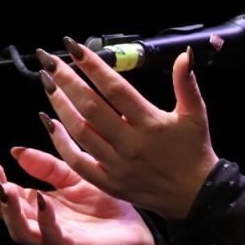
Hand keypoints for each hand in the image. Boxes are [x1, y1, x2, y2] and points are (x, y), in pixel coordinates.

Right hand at [0, 146, 154, 244]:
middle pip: (5, 212)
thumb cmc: (105, 206)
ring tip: (3, 188)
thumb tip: (15, 150)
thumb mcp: (73, 177)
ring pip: (21, 231)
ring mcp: (55, 237)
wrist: (137, 232)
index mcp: (38, 205)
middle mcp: (41, 223)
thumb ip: (46, 166)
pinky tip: (41, 201)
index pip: (4, 193)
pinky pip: (53, 237)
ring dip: (9, 210)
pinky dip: (44, 220)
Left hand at [35, 39, 218, 220]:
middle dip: (67, 81)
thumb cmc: (194, 152)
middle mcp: (130, 144)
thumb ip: (187, 83)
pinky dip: (60, 142)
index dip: (93, 66)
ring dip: (60, 105)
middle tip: (50, 60)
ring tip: (48, 83)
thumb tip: (185, 54)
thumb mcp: (196, 115)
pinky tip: (50, 123)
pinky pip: (78, 162)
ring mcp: (117, 165)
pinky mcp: (108, 183)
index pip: (115, 89)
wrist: (196, 197)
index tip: (75, 47)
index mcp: (150, 124)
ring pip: (80, 131)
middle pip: (90, 107)